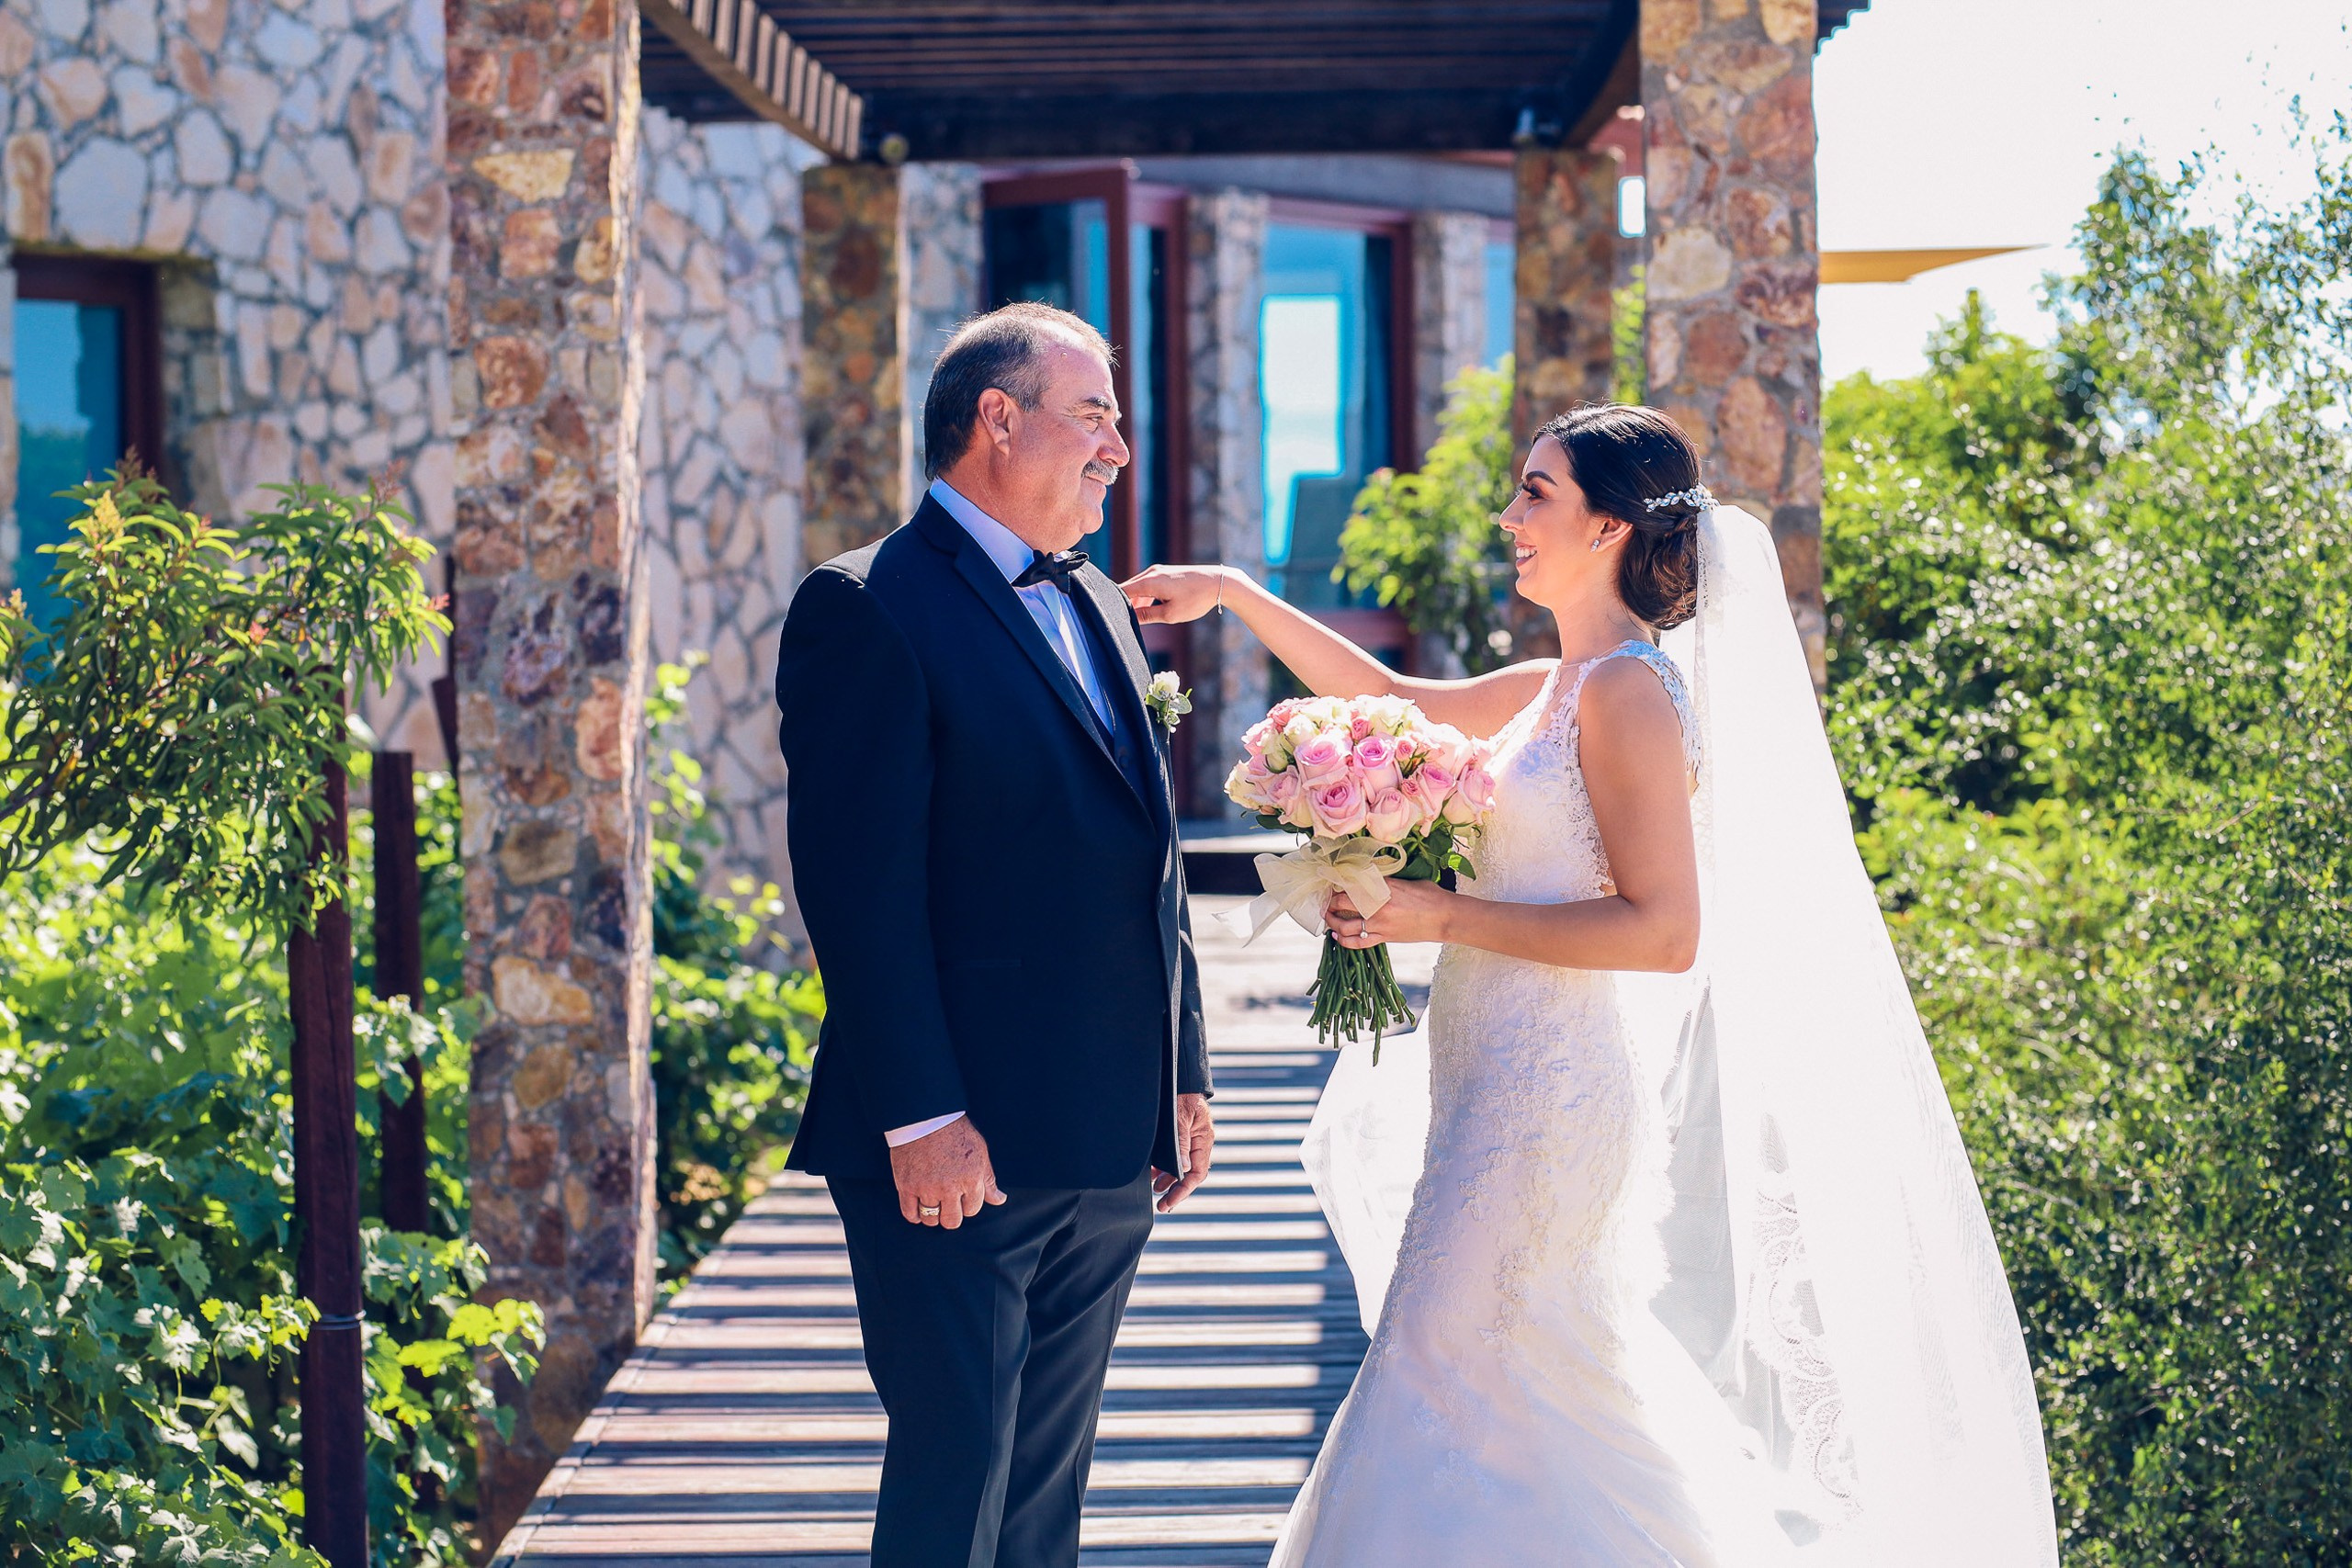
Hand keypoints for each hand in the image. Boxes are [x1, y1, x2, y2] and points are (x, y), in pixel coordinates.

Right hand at [889, 1116, 1007, 1228]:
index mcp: (971, 1179)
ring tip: (932, 1204)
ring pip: (931, 1219)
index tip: (961, 1195)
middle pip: (952, 1220)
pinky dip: (914, 1216)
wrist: (925, 1116)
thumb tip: (1000, 1199)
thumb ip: (988, 1179)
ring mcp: (927, 1188)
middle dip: (952, 1215)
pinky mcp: (906, 1186)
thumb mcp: (979, 1152)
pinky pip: (910, 1214)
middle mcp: (950, 1187)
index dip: (967, 1204)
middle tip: (948, 1204)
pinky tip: (918, 1209)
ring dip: (933, 1215)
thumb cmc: (955, 1131)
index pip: (972, 1209)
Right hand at [1123, 564, 1233, 624]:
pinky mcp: (1165, 573)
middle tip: (1119, 621)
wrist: (1218, 582)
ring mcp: (1158, 571)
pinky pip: (1147, 585)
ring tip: (1133, 619)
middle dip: (1123, 604)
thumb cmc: (1195, 599)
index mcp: (1149, 581)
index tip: (1110, 617)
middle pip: (1128, 589)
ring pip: (1138, 588)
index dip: (1113, 604)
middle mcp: (1151, 573)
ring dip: (1135, 602)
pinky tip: (1147, 610)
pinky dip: (1144, 597)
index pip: (1121, 592)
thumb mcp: (1170, 614)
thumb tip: (1130, 617)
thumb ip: (1147, 615)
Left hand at [1152, 1093, 1214, 1211]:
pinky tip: (1153, 1172)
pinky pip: (1176, 1155)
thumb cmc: (1181, 1094)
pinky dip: (1164, 1166)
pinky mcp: (1182, 1134)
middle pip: (1190, 1174)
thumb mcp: (1180, 1118)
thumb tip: (1182, 1168)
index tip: (1168, 1202)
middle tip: (1160, 1204)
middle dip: (1175, 1190)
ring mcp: (1191, 1139)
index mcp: (1203, 1140)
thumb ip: (1182, 1143)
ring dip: (1168, 1179)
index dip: (1183, 1190)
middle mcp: (1199, 1142)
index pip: (1197, 1174)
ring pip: (1182, 1166)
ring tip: (1155, 1189)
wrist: (1180, 1077)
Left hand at [1326, 878, 1453, 947]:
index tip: (1330, 884)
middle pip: (1342, 903)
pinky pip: (1358, 943)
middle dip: (1329, 902)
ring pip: (1345, 926)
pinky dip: (1344, 941)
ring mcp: (1380, 924)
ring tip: (1327, 918)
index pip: (1350, 884)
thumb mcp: (1406, 881)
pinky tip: (1336, 936)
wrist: (1445, 917)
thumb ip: (1386, 880)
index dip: (1336, 884)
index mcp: (1383, 887)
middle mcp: (1378, 905)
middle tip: (1325, 901)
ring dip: (1331, 922)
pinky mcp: (1385, 938)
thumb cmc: (1430, 896)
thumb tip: (1369, 877)